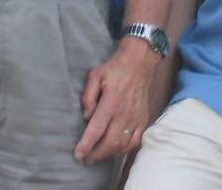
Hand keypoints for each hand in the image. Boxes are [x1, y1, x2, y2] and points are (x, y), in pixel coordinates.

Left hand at [74, 39, 157, 164]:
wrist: (139, 62)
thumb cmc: (115, 68)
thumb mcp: (95, 75)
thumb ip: (88, 96)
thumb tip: (86, 117)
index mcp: (111, 102)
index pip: (96, 130)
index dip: (86, 145)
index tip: (77, 155)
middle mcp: (125, 113)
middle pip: (110, 142)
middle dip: (96, 154)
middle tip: (85, 160)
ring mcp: (136, 118)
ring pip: (123, 145)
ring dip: (109, 154)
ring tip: (97, 156)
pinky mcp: (144, 120)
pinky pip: (136, 141)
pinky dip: (125, 150)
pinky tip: (116, 152)